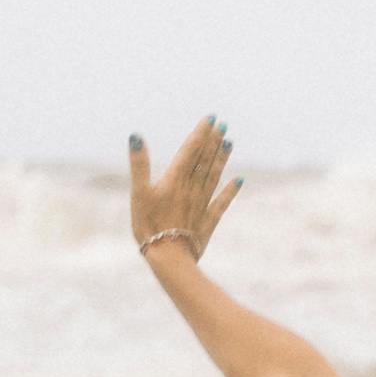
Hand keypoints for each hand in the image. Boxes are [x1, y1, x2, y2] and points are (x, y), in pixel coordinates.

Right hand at [128, 116, 241, 263]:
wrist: (169, 258)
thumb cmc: (149, 226)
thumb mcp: (138, 193)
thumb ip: (139, 165)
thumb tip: (136, 136)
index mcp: (175, 180)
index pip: (190, 151)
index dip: (200, 134)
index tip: (210, 119)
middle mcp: (192, 189)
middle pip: (204, 161)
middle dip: (213, 142)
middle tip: (222, 125)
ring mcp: (202, 205)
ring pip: (214, 177)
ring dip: (222, 159)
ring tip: (229, 143)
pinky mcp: (207, 222)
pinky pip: (221, 203)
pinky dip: (230, 191)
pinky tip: (239, 180)